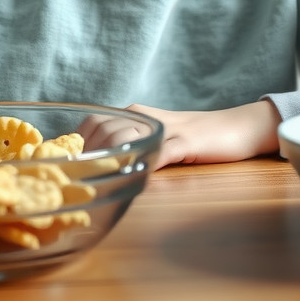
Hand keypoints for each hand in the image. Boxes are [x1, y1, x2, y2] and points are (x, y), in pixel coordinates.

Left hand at [78, 101, 280, 169]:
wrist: (236, 127)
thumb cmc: (193, 137)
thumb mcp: (155, 137)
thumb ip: (127, 146)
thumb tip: (91, 167)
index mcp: (133, 115)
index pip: (91, 124)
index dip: (74, 145)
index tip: (62, 168)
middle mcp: (143, 118)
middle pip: (102, 132)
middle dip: (84, 157)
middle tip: (74, 182)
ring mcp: (164, 129)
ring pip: (124, 139)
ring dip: (106, 163)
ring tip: (94, 185)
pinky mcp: (186, 143)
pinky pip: (160, 154)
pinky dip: (144, 167)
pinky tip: (133, 180)